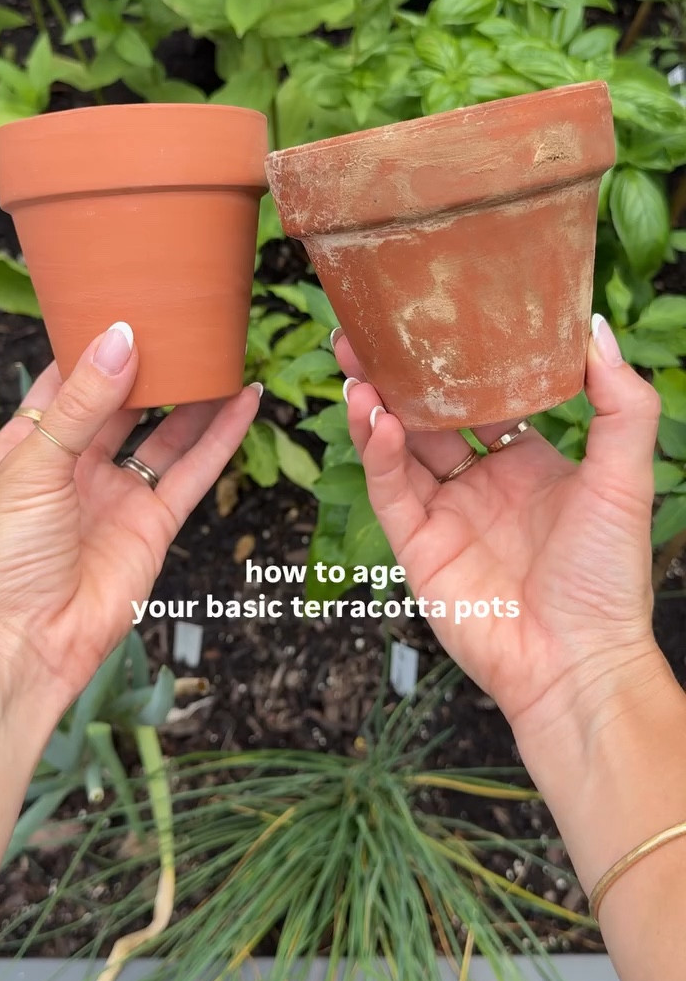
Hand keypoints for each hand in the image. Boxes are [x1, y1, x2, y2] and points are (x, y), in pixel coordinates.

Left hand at [0, 322, 260, 724]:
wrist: (21, 644)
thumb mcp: (34, 466)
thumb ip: (82, 404)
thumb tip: (119, 341)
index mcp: (31, 446)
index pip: (67, 381)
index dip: (96, 346)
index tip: (128, 305)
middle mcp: (76, 466)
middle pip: (124, 402)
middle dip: (153, 366)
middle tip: (187, 323)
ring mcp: (117, 495)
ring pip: (166, 434)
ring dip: (196, 397)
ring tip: (227, 354)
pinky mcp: (153, 525)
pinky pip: (193, 473)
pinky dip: (222, 439)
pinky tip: (244, 405)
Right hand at [335, 315, 663, 746]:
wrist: (577, 663)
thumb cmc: (607, 577)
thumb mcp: (625, 479)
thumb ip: (619, 404)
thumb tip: (597, 326)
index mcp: (527, 463)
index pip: (482, 397)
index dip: (455, 360)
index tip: (435, 316)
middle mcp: (481, 484)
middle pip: (426, 415)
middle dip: (395, 375)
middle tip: (364, 330)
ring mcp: (446, 515)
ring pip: (397, 448)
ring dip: (375, 407)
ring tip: (356, 365)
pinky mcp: (418, 548)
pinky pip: (391, 491)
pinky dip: (378, 454)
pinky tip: (376, 418)